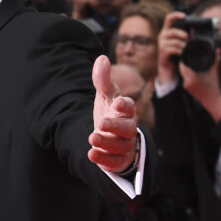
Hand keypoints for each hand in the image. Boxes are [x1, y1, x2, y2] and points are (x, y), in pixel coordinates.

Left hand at [89, 55, 137, 172]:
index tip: (117, 103)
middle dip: (115, 127)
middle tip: (100, 123)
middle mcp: (129, 128)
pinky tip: (92, 155)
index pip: (129, 107)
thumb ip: (102, 79)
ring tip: (91, 139)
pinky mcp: (119, 159)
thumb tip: (102, 58)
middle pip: (127, 129)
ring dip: (106, 144)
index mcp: (126, 110)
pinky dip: (105, 160)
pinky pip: (115, 162)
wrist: (111, 133)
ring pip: (120, 146)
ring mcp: (125, 144)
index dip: (125, 105)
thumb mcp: (105, 94)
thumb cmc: (110, 111)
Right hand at [157, 11, 186, 84]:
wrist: (169, 65)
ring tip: (186, 48)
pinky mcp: (162, 51)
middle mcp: (162, 35)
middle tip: (189, 39)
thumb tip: (195, 31)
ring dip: (183, 45)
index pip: (169, 18)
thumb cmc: (176, 52)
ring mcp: (161, 43)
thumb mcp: (180, 41)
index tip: (184, 16)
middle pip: (173, 31)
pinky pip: (173, 49)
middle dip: (183, 35)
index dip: (176, 15)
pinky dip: (180, 51)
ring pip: (175, 41)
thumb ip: (184, 35)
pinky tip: (182, 53)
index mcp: (167, 30)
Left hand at [178, 52, 220, 122]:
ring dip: (184, 68)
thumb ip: (215, 59)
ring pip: (182, 73)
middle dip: (184, 63)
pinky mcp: (186, 88)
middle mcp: (187, 81)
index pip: (184, 64)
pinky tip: (190, 71)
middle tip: (186, 56)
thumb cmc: (213, 86)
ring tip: (188, 63)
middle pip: (182, 68)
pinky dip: (186, 74)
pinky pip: (184, 78)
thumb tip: (217, 50)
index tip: (186, 54)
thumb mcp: (214, 71)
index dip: (184, 58)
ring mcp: (186, 85)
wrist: (212, 100)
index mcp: (193, 76)